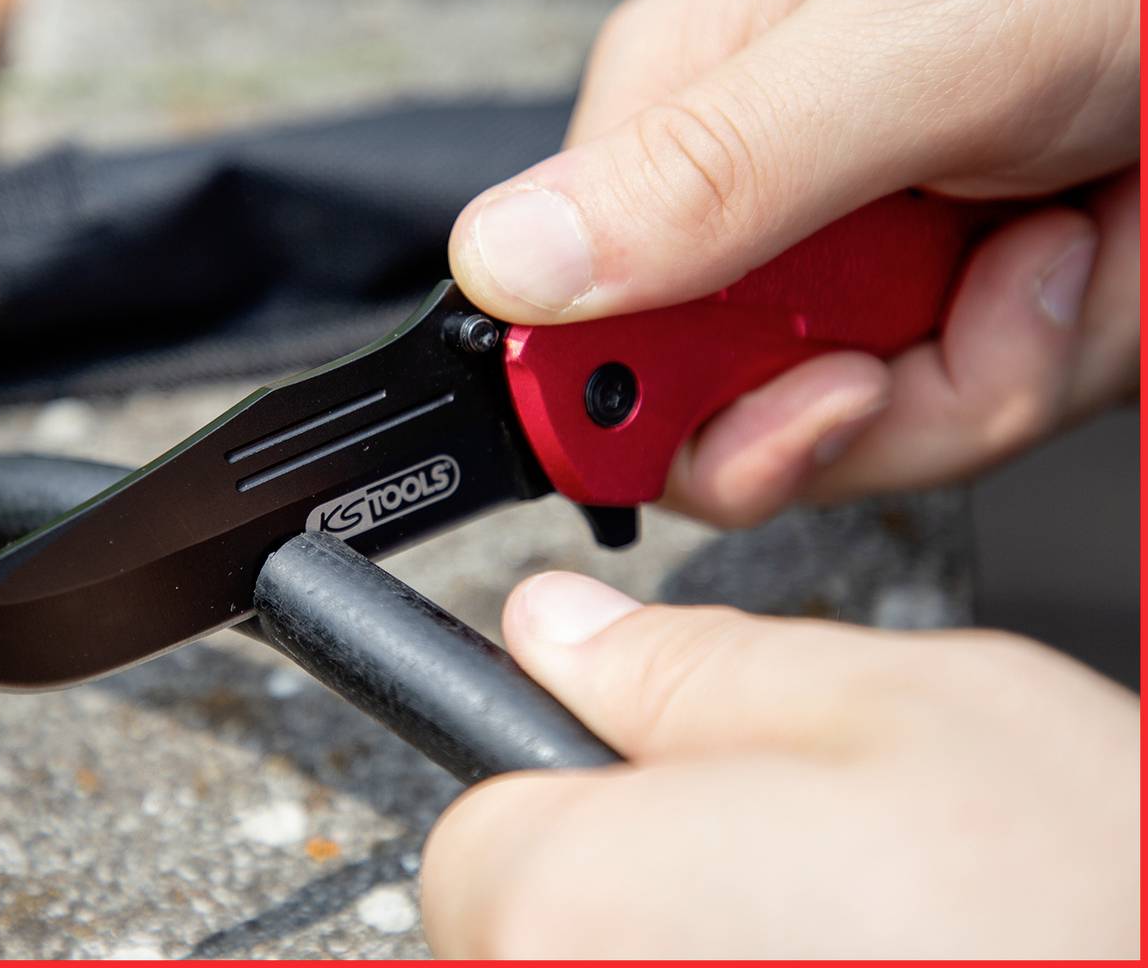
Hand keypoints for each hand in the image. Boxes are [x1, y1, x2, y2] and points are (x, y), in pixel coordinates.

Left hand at [421, 572, 1139, 957]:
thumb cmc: (1087, 902)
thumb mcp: (882, 703)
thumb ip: (682, 665)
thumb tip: (559, 628)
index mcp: (577, 906)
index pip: (476, 834)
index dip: (575, 796)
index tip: (655, 792)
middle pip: (534, 926)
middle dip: (634, 881)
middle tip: (784, 866)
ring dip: (694, 944)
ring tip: (842, 932)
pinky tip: (851, 966)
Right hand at [449, 0, 1139, 525]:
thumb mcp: (906, 54)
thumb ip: (706, 173)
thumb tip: (508, 264)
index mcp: (690, 117)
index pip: (586, 328)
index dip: (645, 410)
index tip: (748, 413)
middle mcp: (763, 202)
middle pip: (729, 410)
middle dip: (866, 402)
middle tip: (937, 317)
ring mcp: (867, 264)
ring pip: (866, 430)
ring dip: (990, 366)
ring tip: (1054, 238)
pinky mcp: (959, 305)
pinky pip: (967, 407)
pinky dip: (1050, 352)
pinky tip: (1085, 250)